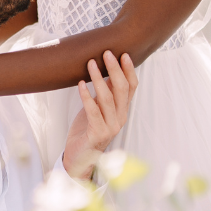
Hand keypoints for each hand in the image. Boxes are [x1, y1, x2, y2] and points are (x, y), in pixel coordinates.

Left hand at [62, 51, 137, 180]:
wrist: (78, 157)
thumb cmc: (87, 129)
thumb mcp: (98, 107)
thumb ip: (105, 92)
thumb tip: (107, 68)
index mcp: (122, 110)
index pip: (131, 87)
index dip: (129, 70)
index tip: (124, 54)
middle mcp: (120, 118)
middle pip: (122, 90)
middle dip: (115, 69)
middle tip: (107, 53)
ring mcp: (110, 127)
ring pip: (108, 98)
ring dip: (99, 79)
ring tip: (90, 63)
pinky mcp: (97, 134)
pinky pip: (93, 111)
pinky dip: (87, 96)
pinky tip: (81, 84)